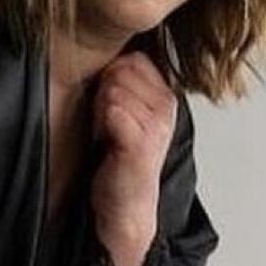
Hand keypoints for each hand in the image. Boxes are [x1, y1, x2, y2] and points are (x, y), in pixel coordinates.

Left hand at [88, 49, 177, 244]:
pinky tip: (105, 143)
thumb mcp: (127, 115)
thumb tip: (109, 59)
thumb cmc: (120, 161)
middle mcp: (166, 107)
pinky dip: (100, 125)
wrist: (125, 207)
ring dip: (100, 112)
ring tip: (106, 135)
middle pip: (121, 70)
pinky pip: (113, 110)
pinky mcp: (140, 142)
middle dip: (104, 93)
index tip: (110, 107)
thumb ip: (123, 85)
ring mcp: (156, 125)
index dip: (112, 77)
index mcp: (165, 96)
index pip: (134, 58)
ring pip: (114, 90)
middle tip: (106, 124)